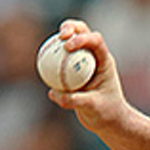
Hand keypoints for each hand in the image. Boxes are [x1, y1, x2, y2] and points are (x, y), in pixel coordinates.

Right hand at [46, 19, 130, 133]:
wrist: (108, 122)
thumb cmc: (107, 113)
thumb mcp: (93, 108)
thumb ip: (76, 100)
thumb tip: (54, 93)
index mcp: (105, 61)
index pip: (96, 41)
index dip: (82, 38)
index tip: (68, 46)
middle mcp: (95, 58)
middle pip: (83, 33)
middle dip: (71, 27)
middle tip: (61, 35)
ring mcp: (83, 62)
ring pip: (69, 44)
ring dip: (57, 40)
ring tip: (46, 47)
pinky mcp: (73, 71)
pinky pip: (59, 60)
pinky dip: (50, 59)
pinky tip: (41, 64)